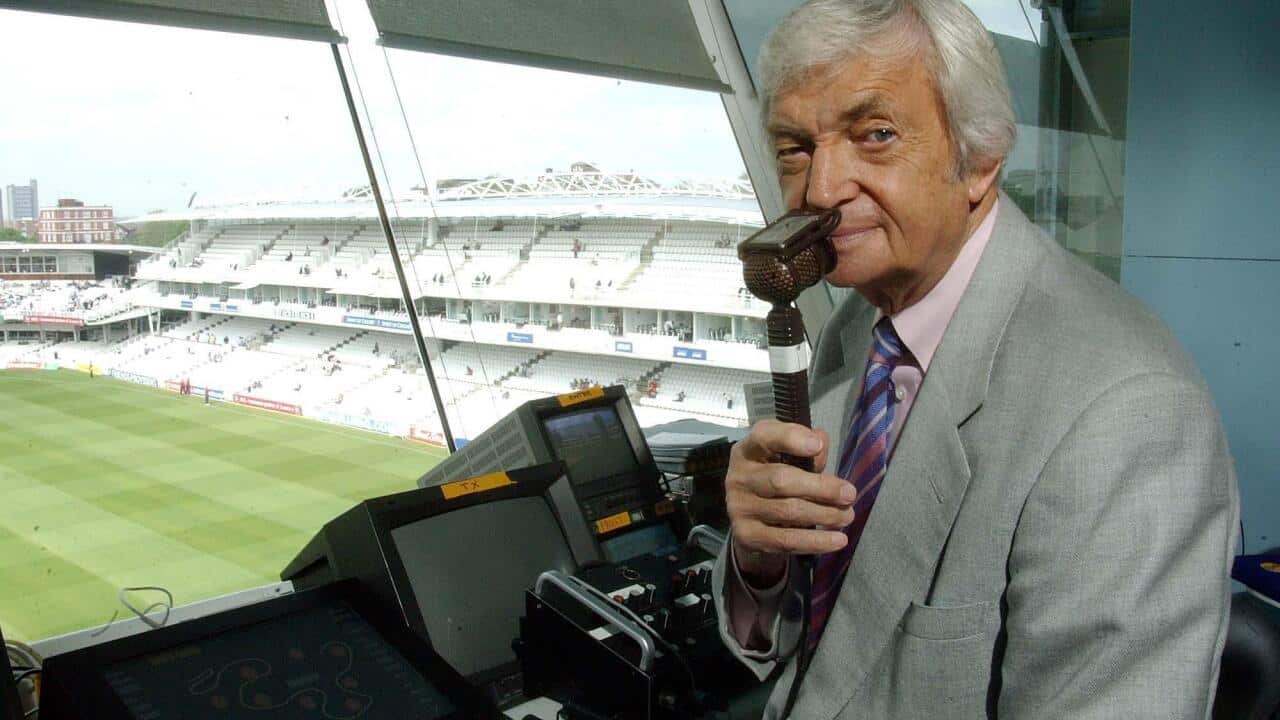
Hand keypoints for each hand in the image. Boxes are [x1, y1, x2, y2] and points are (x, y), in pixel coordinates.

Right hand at [727, 420, 855, 586]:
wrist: (750, 517)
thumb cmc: (775, 477)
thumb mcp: (788, 456)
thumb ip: (806, 446)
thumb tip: (820, 441)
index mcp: (748, 450)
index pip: (764, 436)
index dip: (790, 438)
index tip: (817, 446)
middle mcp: (738, 477)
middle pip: (781, 480)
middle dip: (821, 488)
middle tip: (849, 494)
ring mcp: (739, 507)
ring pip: (787, 512)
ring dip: (824, 515)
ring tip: (847, 516)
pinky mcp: (746, 535)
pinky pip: (785, 540)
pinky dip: (815, 541)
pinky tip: (837, 540)